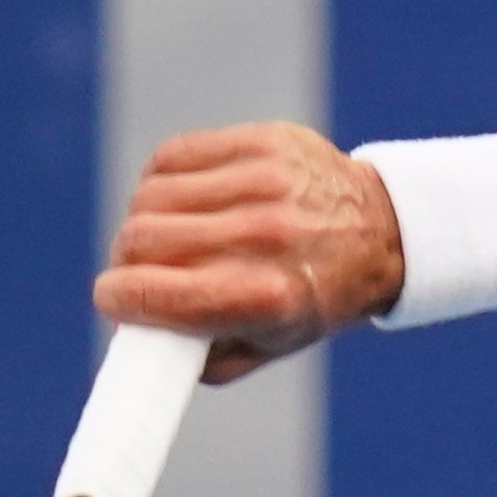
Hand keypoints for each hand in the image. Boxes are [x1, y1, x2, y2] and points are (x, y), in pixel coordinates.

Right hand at [91, 122, 404, 380]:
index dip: (116, 299)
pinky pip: (172, 156)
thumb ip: (195, 354)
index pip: (152, 291)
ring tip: (170, 236)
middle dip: (127, 262)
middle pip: (140, 239)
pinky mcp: (261, 141)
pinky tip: (184, 200)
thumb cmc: (314, 296)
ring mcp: (265, 181)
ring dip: (145, 220)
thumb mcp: (266, 344)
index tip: (113, 300)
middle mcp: (266, 235)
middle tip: (141, 271)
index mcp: (268, 296)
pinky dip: (164, 181)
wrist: (383, 231)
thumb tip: (133, 337)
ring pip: (149, 195)